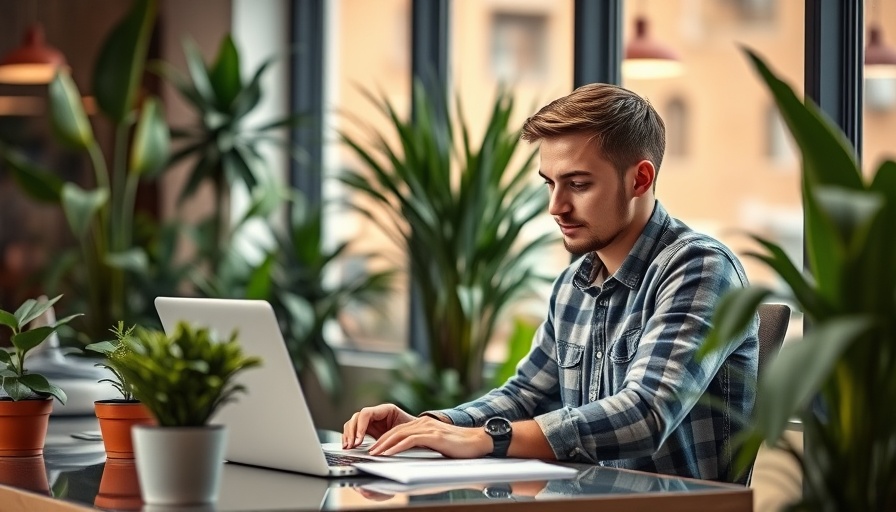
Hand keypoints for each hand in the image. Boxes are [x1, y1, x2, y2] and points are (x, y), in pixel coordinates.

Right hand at [342, 403, 414, 447]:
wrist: (418, 432)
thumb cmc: (414, 430)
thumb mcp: (405, 431)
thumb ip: (393, 435)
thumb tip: (383, 445)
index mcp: (385, 409)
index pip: (366, 413)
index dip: (360, 426)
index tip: (359, 440)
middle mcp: (376, 413)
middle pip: (356, 418)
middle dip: (351, 432)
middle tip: (351, 445)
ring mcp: (371, 421)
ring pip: (353, 423)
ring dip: (348, 434)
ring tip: (348, 447)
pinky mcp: (368, 429)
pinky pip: (355, 430)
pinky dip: (350, 437)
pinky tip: (348, 446)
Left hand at [368, 415, 491, 457]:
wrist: (478, 441)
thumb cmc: (460, 445)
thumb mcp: (437, 442)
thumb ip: (424, 443)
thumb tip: (411, 451)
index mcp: (424, 424)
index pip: (398, 430)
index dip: (384, 439)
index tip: (375, 448)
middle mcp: (424, 423)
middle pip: (395, 431)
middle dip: (380, 442)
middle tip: (369, 452)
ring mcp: (428, 428)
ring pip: (399, 435)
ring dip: (384, 445)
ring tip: (374, 453)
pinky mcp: (433, 436)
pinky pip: (410, 441)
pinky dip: (397, 447)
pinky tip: (389, 453)